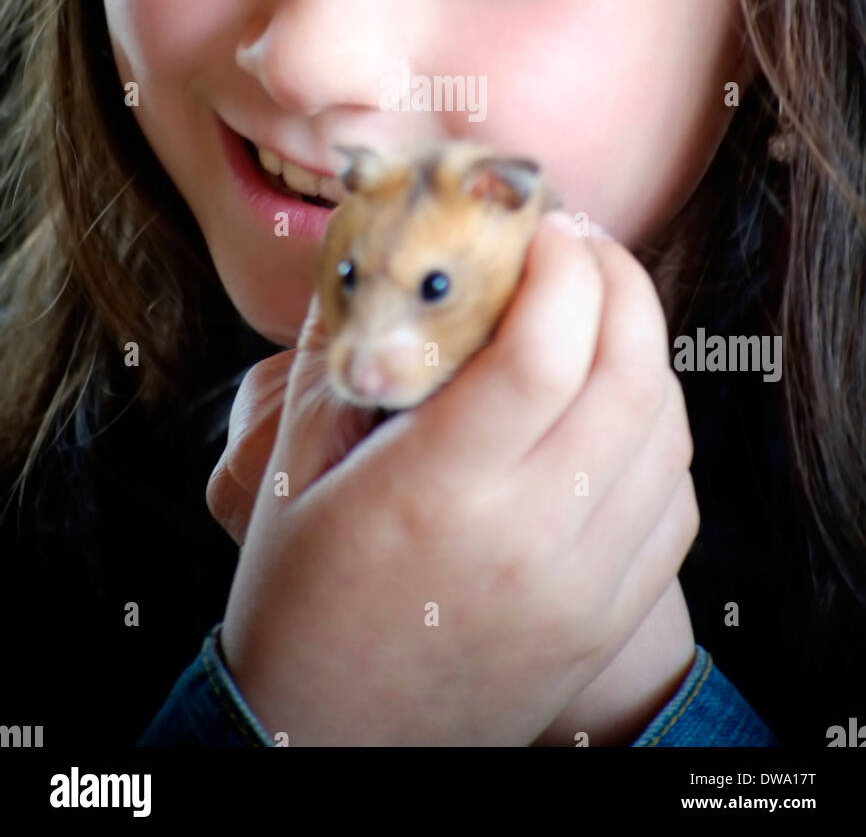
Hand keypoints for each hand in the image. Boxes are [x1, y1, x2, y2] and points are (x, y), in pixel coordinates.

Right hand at [211, 216, 698, 745]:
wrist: (329, 746)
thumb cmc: (297, 605)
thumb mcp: (289, 477)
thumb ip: (339, 362)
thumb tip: (374, 262)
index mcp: (437, 493)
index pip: (543, 349)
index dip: (559, 265)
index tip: (539, 225)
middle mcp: (530, 538)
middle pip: (627, 376)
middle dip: (619, 282)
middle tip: (581, 245)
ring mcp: (582, 585)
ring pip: (666, 433)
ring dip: (645, 350)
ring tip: (598, 313)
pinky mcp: (606, 617)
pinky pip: (675, 502)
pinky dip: (660, 432)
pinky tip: (614, 406)